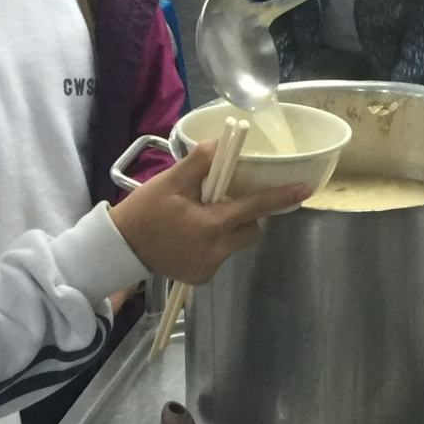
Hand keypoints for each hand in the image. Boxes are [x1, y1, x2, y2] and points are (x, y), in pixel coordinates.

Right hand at [109, 141, 308, 283]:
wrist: (118, 248)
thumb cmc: (144, 211)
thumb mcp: (170, 181)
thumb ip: (200, 162)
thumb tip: (223, 145)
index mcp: (210, 225)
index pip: (254, 207)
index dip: (280, 197)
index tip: (304, 189)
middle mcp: (215, 251)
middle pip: (250, 230)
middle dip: (246, 215)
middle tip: (222, 200)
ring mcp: (209, 268)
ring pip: (236, 244)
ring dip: (228, 229)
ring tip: (200, 219)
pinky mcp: (200, 278)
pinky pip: (220, 257)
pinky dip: (214, 244)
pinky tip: (190, 237)